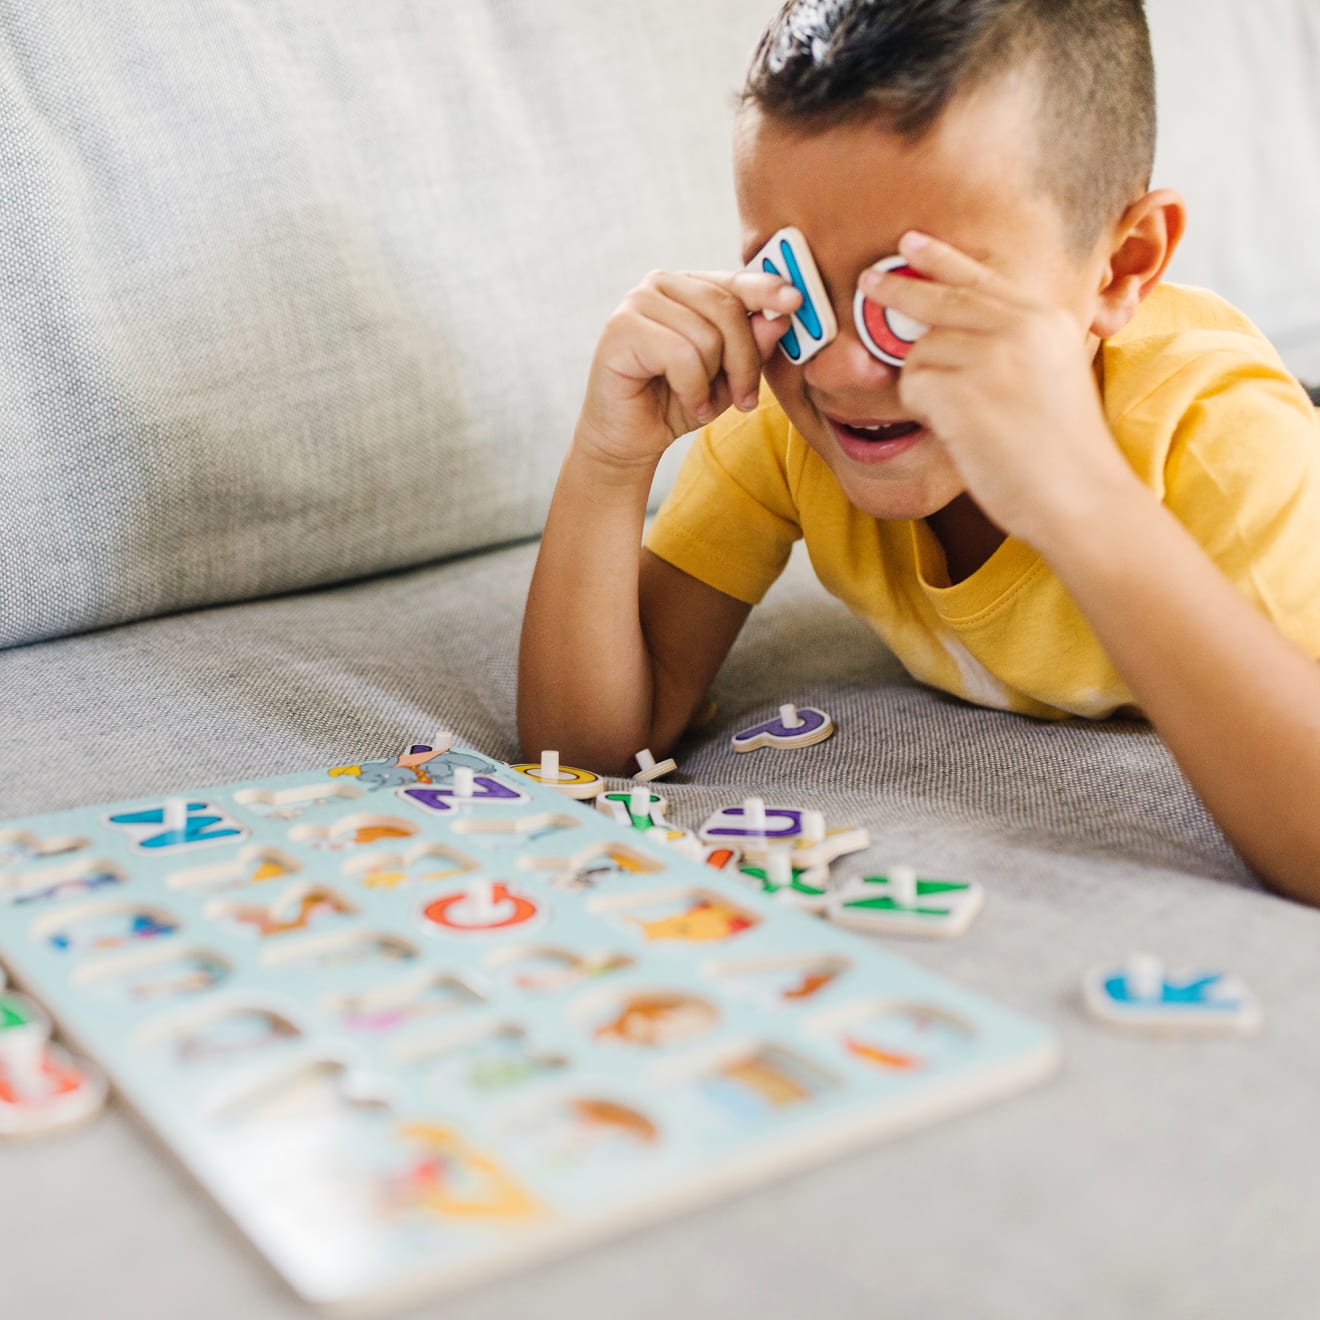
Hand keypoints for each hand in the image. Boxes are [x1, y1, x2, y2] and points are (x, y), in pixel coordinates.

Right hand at [576, 269, 800, 470]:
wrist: (629, 439)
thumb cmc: (677, 401)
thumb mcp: (728, 376)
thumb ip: (753, 346)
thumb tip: (780, 317)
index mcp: (688, 286)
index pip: (735, 280)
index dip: (767, 288)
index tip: (797, 301)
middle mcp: (660, 284)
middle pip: (727, 308)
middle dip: (745, 361)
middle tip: (745, 399)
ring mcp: (637, 302)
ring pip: (706, 335)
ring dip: (712, 382)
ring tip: (700, 402)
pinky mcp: (621, 329)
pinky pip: (682, 355)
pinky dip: (692, 389)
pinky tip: (686, 403)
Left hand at [859, 231, 1135, 547]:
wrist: (1078, 495)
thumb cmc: (1063, 450)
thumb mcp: (1054, 372)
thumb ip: (1014, 343)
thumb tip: (948, 330)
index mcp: (1045, 319)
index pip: (981, 278)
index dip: (941, 258)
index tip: (910, 242)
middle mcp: (1019, 327)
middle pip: (940, 299)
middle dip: (897, 290)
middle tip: (867, 281)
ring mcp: (989, 357)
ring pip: (920, 351)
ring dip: (924, 382)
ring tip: (962, 416)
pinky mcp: (961, 392)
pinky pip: (913, 385)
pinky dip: (922, 408)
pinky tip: (954, 428)